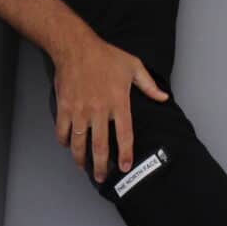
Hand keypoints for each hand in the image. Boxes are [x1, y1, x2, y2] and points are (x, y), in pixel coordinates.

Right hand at [50, 32, 170, 182]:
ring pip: (79, 143)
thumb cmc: (106, 55)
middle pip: (100, 146)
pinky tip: (69, 145)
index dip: (125, 154)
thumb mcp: (133, 66)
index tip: (124, 167)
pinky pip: (62, 132)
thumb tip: (164, 98)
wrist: (76, 47)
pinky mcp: (64, 108)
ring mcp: (80, 110)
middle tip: (101, 177)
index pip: (124, 135)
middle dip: (101, 166)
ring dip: (81, 159)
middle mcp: (99, 110)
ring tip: (84, 167)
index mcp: (118, 102)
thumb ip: (148, 85)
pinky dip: (65, 142)